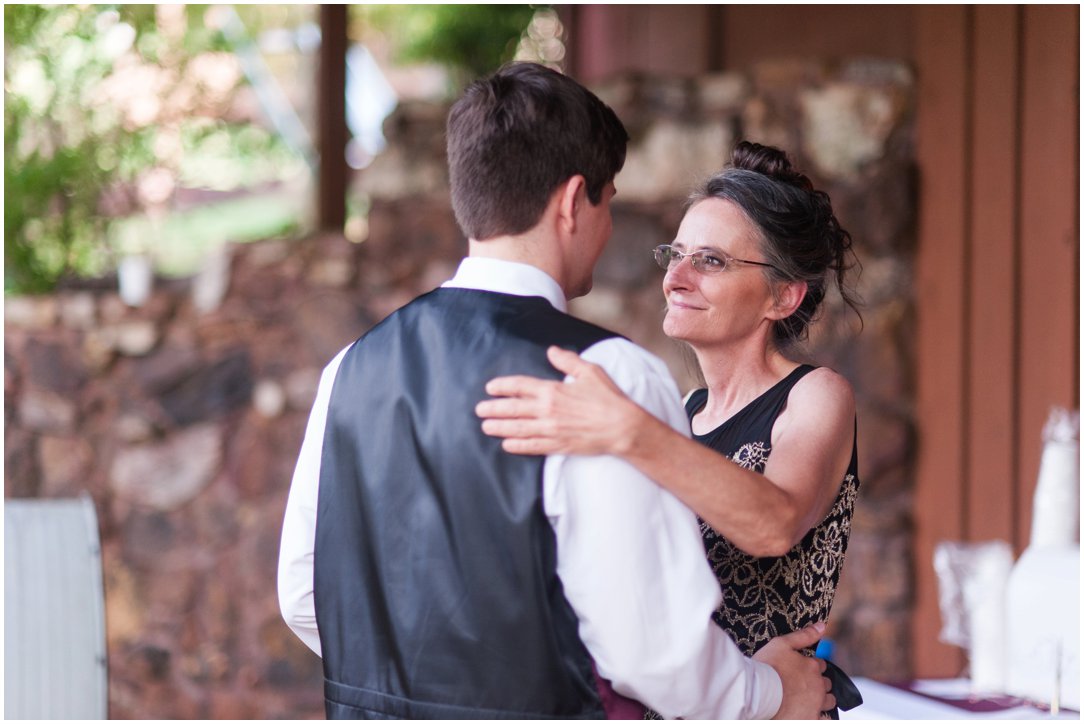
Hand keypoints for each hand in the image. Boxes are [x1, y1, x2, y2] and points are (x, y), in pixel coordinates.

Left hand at [475, 345, 642, 455]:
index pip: (520, 386)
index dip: (503, 386)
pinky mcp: (558, 446)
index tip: (490, 387)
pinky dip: (517, 446)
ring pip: (518, 428)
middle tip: (479, 409)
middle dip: (493, 409)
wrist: (623, 428)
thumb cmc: (609, 399)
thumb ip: (568, 360)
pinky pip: (532, 447)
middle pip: (513, 409)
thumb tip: (552, 351)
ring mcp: (551, 430)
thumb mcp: (590, 372)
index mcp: (553, 390)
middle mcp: (547, 411)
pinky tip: (506, 445)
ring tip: (485, 427)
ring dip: (499, 428)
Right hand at [753, 623, 834, 719]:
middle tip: (802, 684)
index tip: (800, 669)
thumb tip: (822, 626)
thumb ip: (804, 635)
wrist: (757, 693)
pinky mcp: (811, 718)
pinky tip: (810, 712)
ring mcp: (816, 703)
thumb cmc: (767, 667)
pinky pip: (824, 718)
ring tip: (807, 699)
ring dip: (823, 698)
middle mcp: (819, 685)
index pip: (820, 665)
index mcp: (813, 666)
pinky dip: (820, 715)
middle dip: (818, 682)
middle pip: (826, 683)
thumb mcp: (781, 644)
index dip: (810, 666)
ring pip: (829, 701)